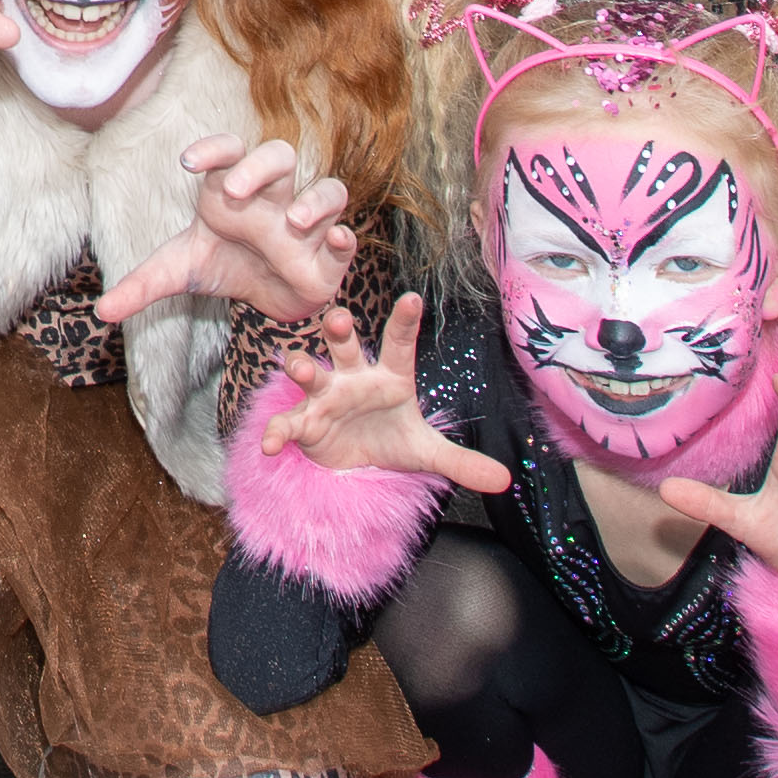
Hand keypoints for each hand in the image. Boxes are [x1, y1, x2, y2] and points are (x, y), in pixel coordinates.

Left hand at [92, 135, 357, 329]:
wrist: (267, 297)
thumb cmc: (224, 266)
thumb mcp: (181, 272)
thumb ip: (142, 286)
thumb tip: (101, 311)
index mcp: (232, 190)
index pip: (227, 152)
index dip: (212, 149)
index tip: (187, 162)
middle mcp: (272, 198)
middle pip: (277, 156)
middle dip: (259, 167)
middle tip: (234, 190)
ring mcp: (306, 222)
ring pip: (326, 188)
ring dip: (315, 201)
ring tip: (296, 223)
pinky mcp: (331, 252)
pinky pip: (346, 232)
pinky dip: (344, 235)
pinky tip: (336, 241)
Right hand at [253, 294, 513, 495]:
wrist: (354, 464)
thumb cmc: (390, 440)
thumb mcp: (427, 452)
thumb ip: (462, 463)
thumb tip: (506, 479)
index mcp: (389, 378)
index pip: (399, 345)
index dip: (405, 322)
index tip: (413, 298)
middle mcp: (354, 378)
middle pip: (345, 346)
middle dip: (339, 331)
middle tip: (338, 318)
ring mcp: (325, 397)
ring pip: (311, 373)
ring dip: (303, 367)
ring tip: (300, 367)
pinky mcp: (304, 424)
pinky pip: (287, 423)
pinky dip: (278, 432)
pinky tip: (271, 445)